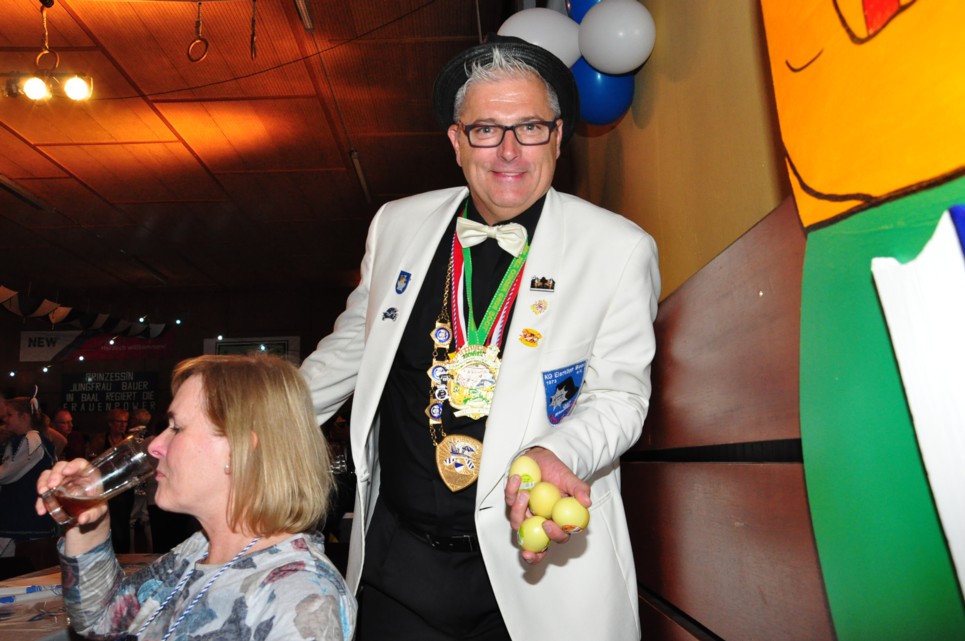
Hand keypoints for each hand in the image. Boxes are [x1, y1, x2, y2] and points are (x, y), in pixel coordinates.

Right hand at [36, 458, 108, 526]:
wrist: (87, 514)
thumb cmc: (97, 506)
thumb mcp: (99, 511)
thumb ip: (93, 514)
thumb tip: (83, 519)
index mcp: (88, 474)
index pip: (80, 464)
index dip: (73, 465)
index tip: (66, 471)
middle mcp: (73, 475)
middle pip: (61, 467)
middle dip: (54, 474)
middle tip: (51, 485)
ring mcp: (61, 482)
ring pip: (48, 475)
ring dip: (43, 483)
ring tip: (42, 493)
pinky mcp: (53, 491)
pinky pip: (43, 491)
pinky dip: (40, 500)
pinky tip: (41, 509)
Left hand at [504, 446, 590, 564]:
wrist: (542, 458)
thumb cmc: (558, 472)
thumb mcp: (570, 479)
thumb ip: (579, 490)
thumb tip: (587, 502)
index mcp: (558, 520)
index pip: (559, 536)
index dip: (554, 537)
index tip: (548, 524)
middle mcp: (541, 522)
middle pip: (536, 545)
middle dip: (532, 554)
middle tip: (528, 551)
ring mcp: (526, 514)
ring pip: (518, 523)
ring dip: (518, 511)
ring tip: (525, 492)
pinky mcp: (513, 503)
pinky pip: (509, 502)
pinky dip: (511, 490)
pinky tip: (517, 479)